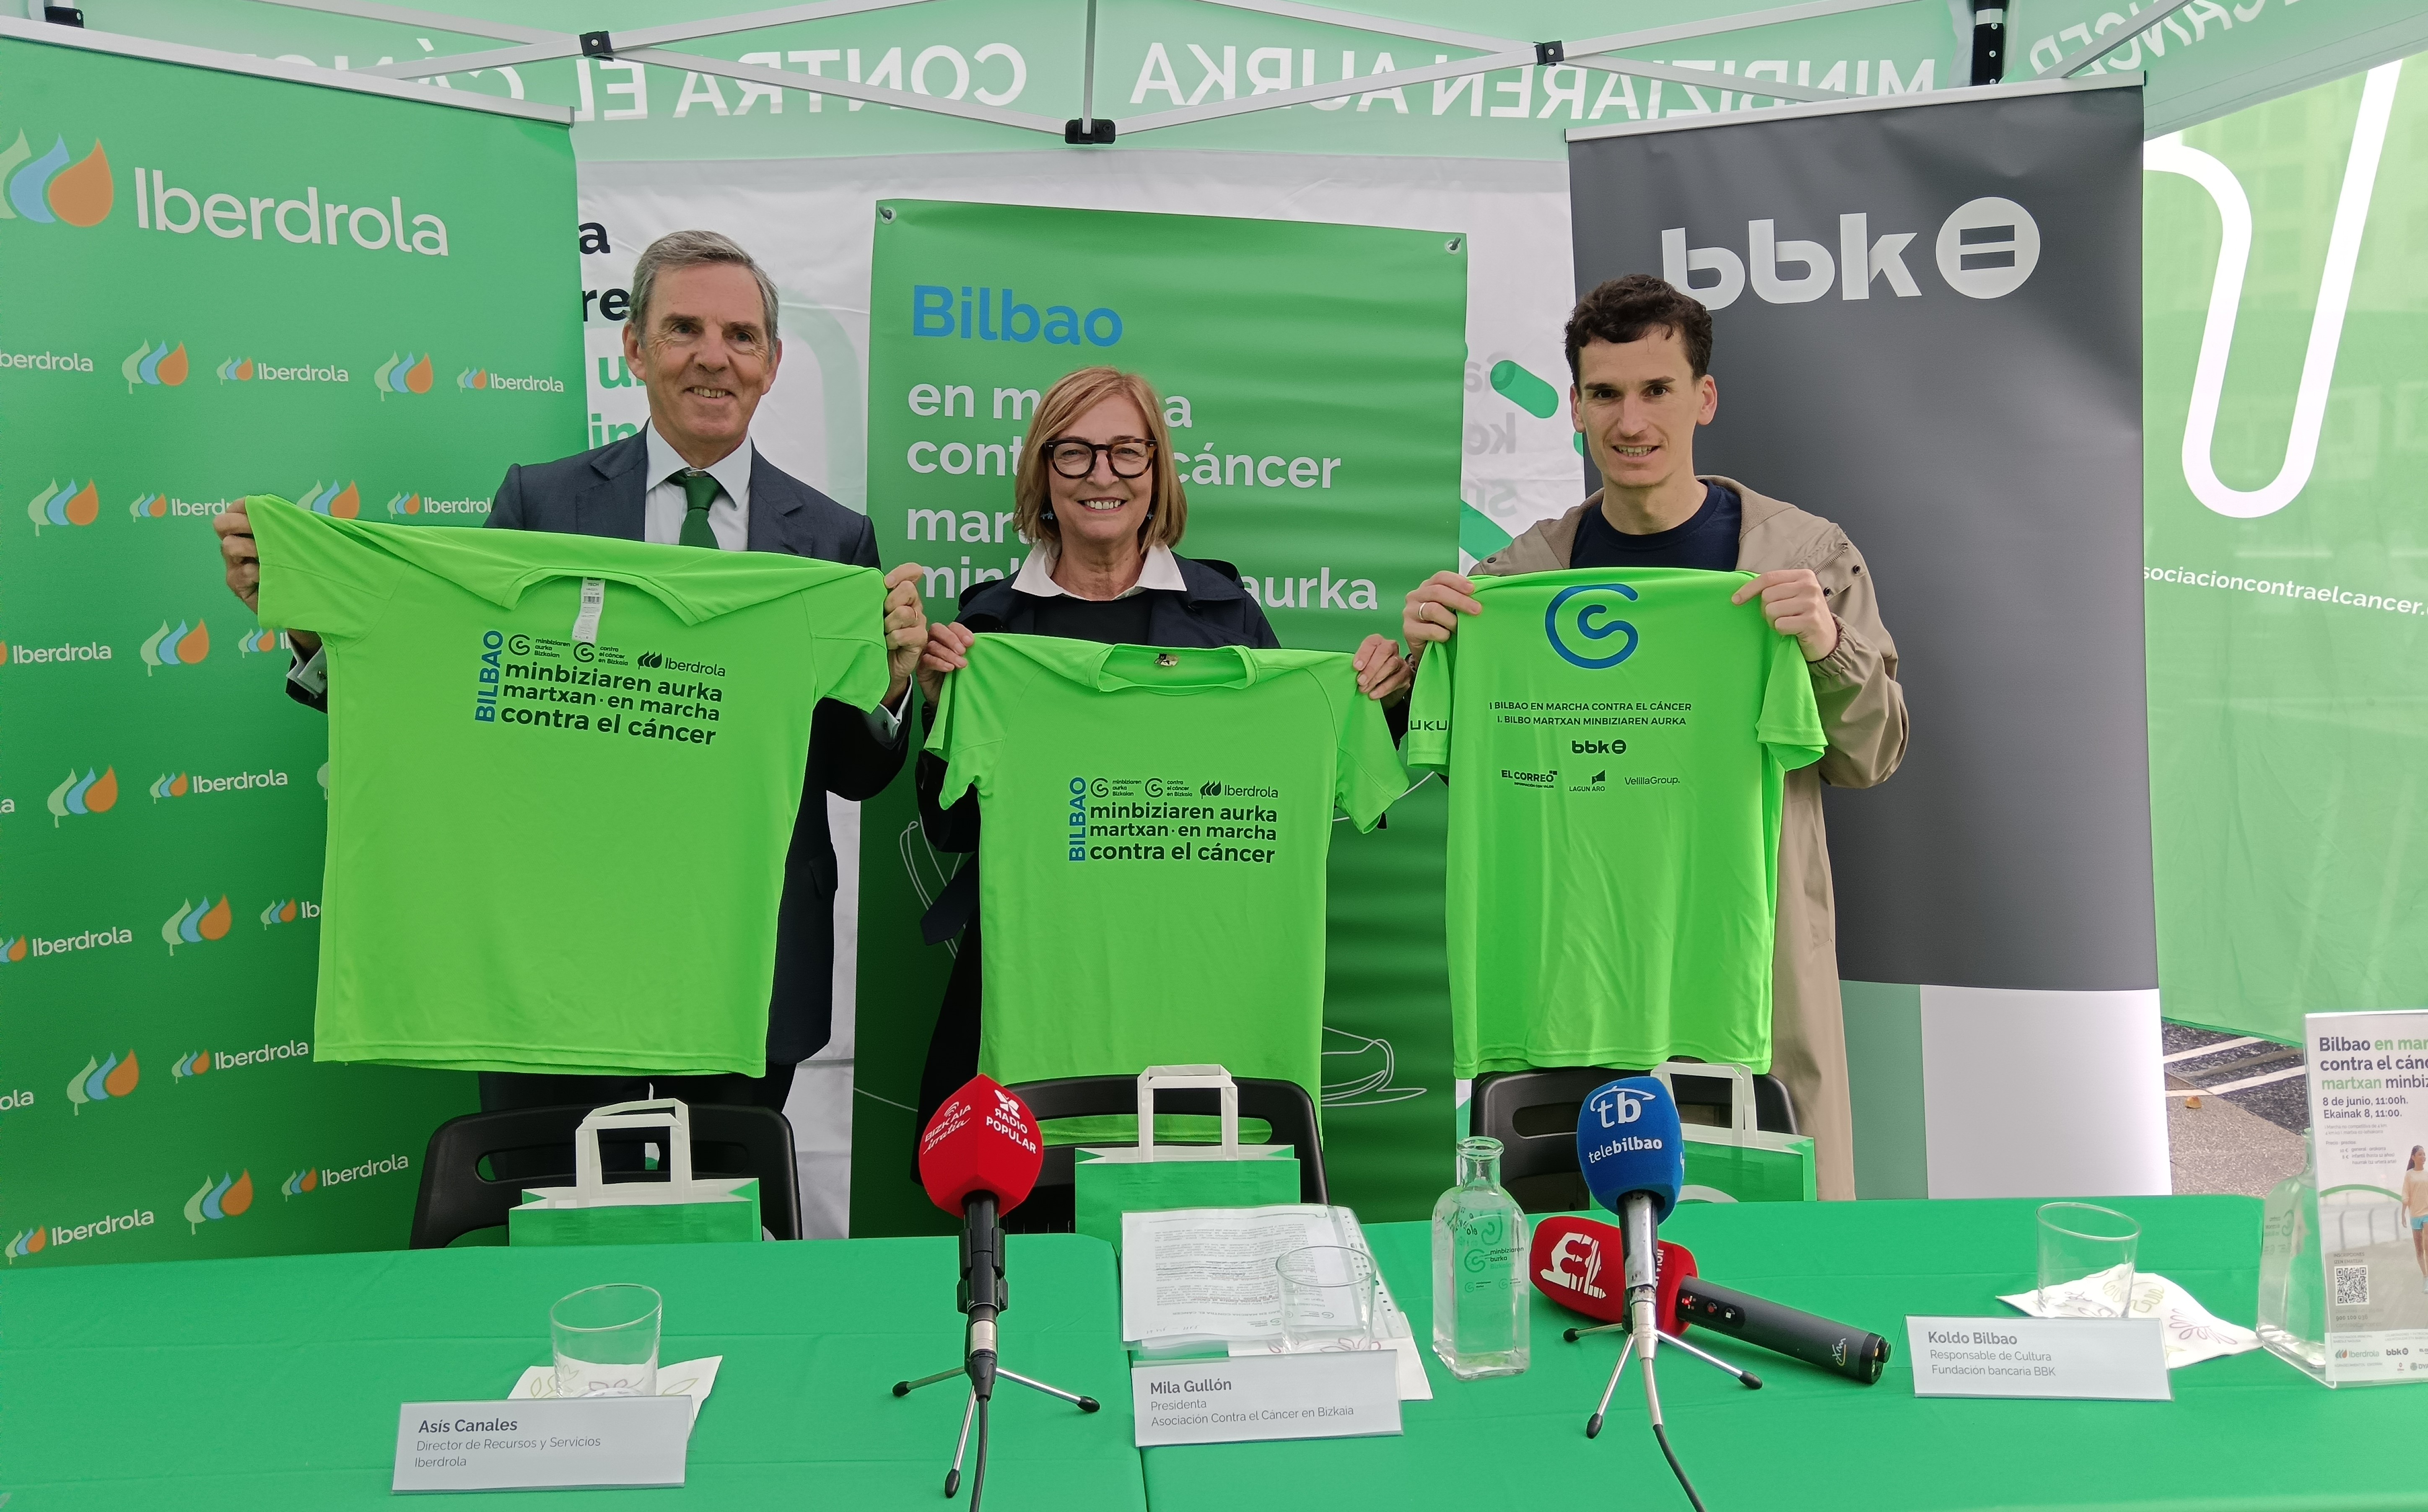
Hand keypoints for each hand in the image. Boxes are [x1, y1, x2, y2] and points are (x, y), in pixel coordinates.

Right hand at [213, 499, 319, 657]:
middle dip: (238, 522)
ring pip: (229, 546)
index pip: (235, 510)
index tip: (255, 507)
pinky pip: (240, 572)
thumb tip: (282, 507)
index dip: (241, 506)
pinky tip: (266, 574)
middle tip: (257, 529)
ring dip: (249, 546)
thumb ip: (288, 523)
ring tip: (266, 555)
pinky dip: (255, 571)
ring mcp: (234, 565)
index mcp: (248, 531)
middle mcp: (237, 546)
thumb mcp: (296, 541)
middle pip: (222, 524)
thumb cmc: (299, 567)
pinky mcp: (237, 584)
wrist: (303, 600)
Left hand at [882, 563, 928, 703]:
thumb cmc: (874, 636)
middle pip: (908, 589)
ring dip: (888, 624)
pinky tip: (888, 644)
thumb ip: (874, 597)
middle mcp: (914, 606)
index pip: (913, 572)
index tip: (887, 583)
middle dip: (890, 601)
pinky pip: (905, 634)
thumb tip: (863, 583)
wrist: (880, 664)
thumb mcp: (872, 613)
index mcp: (903, 595)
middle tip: (882, 615)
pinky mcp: (920, 639)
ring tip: (883, 632)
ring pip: (905, 612)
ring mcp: (919, 622)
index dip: (902, 573)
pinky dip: (892, 639)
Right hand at [917, 620, 975, 707]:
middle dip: (951, 638)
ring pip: (933, 645)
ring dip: (948, 654)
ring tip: (961, 664)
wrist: (948, 698)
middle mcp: (935, 642)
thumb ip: (970, 651)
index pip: (952, 626)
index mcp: (948, 638)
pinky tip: (949, 668)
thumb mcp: (967, 662)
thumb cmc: (958, 677)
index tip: (970, 642)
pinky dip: (939, 663)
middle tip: (962, 651)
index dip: (961, 631)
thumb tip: (979, 644)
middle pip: (937, 629)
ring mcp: (926, 654)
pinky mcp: (921, 668)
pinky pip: (927, 660)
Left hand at [1352, 633, 1411, 703]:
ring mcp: (1400, 660)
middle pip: (1384, 652)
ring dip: (1376, 679)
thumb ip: (1358, 665)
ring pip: (1391, 665)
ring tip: (1364, 689)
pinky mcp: (1405, 674)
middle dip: (1371, 667)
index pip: (1372, 642)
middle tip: (1360, 681)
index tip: (1356, 667)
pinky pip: (1397, 680)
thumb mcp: (1361, 665)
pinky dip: (1384, 688)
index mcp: (1377, 642)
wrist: (1383, 684)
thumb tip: (1349, 670)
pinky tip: (1373, 694)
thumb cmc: (1368, 671)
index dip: (1364, 654)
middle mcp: (1390, 648)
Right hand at [1404, 570, 1479, 647]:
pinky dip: (1443, 634)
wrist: (1428, 649)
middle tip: (1476, 610)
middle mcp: (1415, 596)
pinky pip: (1430, 630)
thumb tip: (1480, 594)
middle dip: (1460, 600)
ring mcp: (1409, 612)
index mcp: (1427, 587)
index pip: (1440, 577)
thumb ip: (1459, 598)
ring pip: (1433, 610)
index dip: (1457, 581)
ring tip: (1458, 628)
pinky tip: (1446, 637)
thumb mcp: (1450, 608)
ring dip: (1451, 620)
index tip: (1472, 589)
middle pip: (1437, 592)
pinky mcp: (1408, 629)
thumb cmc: (1442, 625)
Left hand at [1732, 568, 1837, 661]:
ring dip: (1773, 621)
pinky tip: (1793, 631)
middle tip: (1778, 617)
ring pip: (1771, 610)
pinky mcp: (1811, 620)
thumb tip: (1742, 592)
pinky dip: (1781, 631)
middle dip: (1766, 610)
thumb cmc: (1803, 616)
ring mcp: (1811, 603)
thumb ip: (1776, 589)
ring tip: (1787, 623)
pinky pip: (1780, 624)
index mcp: (1803, 576)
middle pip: (1767, 596)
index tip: (1735, 600)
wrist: (1828, 639)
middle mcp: (1809, 586)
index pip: (1768, 578)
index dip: (1749, 589)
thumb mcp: (1793, 596)